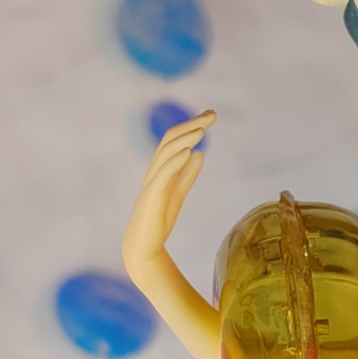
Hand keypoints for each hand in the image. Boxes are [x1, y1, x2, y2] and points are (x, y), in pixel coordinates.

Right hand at [122, 109, 213, 277]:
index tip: (210, 114)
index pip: (176, 139)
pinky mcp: (152, 194)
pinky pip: (163, 173)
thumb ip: (188, 173)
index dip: (192, 125)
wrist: (145, 243)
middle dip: (192, 124)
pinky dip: (176, 160)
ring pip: (167, 152)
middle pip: (171, 138)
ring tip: (203, 129)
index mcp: (161, 167)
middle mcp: (154, 169)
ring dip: (186, 138)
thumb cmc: (159, 218)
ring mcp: (152, 181)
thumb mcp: (179, 192)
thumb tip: (199, 153)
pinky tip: (189, 151)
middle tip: (212, 114)